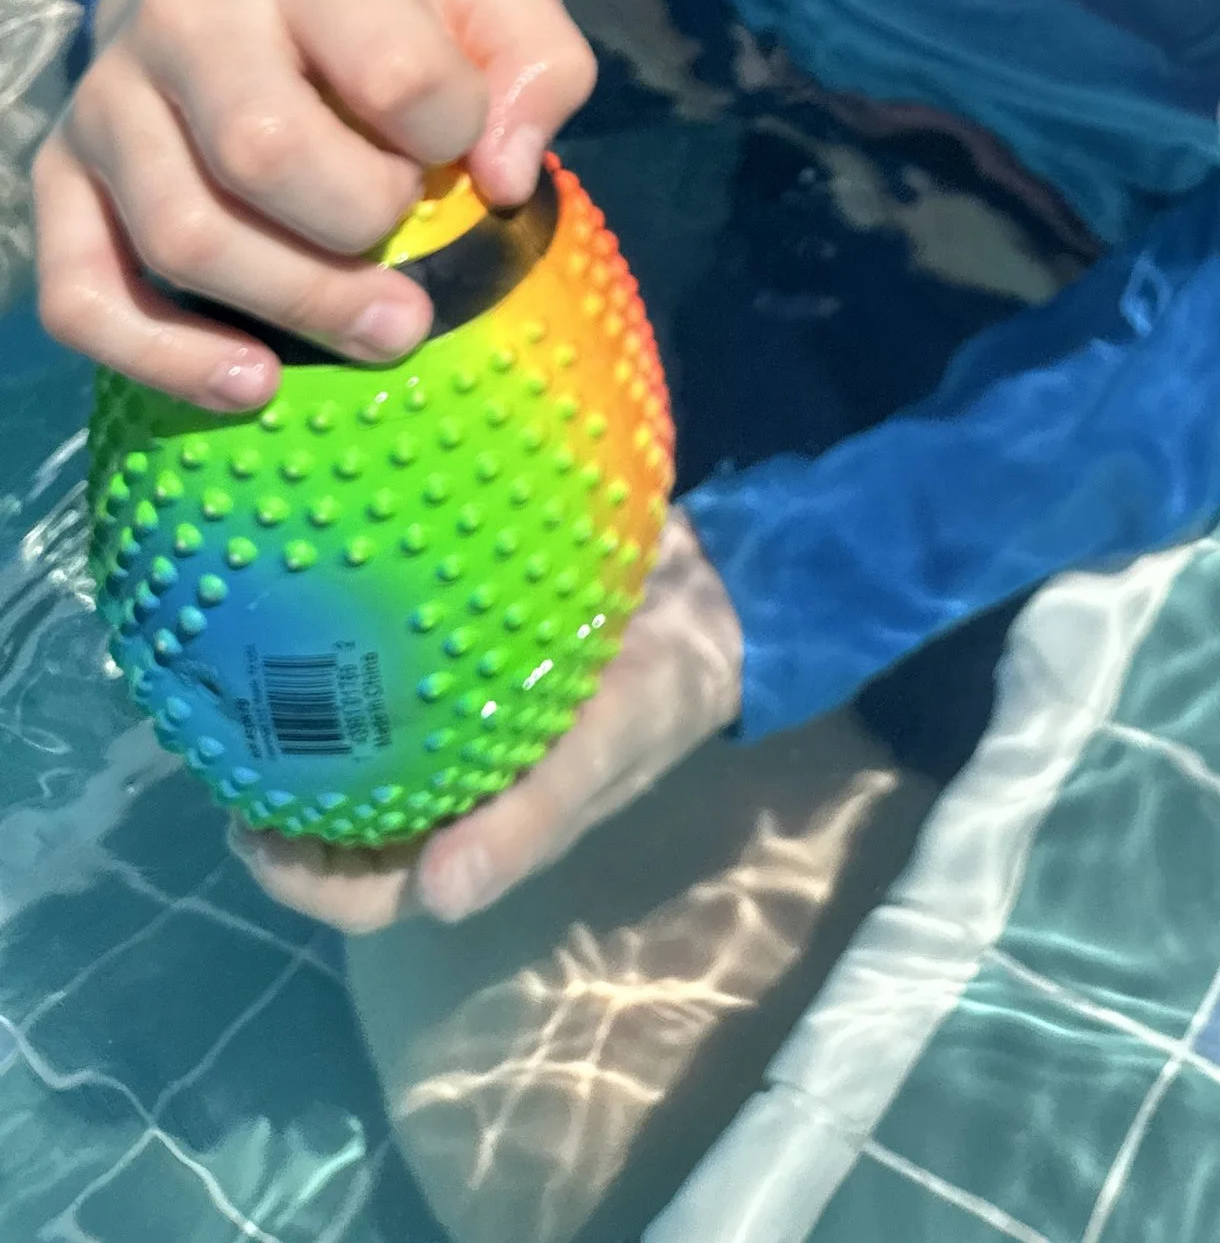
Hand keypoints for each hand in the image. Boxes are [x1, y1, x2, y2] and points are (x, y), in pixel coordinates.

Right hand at [35, 0, 595, 412]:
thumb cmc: (390, 5)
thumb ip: (539, 64)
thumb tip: (504, 180)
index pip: (394, 72)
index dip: (451, 133)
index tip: (458, 152)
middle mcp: (186, 17)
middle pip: (266, 155)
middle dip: (361, 233)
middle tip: (419, 277)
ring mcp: (109, 101)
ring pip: (184, 235)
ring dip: (293, 307)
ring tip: (383, 335)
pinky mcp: (60, 179)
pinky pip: (83, 294)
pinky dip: (165, 358)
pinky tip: (254, 383)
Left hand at [231, 511, 744, 934]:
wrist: (720, 592)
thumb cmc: (667, 684)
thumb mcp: (611, 744)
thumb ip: (532, 817)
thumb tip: (441, 898)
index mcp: (485, 835)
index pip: (375, 891)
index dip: (305, 880)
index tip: (249, 829)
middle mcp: (460, 791)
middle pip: (348, 828)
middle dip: (281, 806)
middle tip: (226, 747)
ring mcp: (461, 727)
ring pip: (361, 754)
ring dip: (302, 736)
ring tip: (246, 677)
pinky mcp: (467, 657)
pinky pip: (392, 670)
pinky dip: (349, 653)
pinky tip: (318, 596)